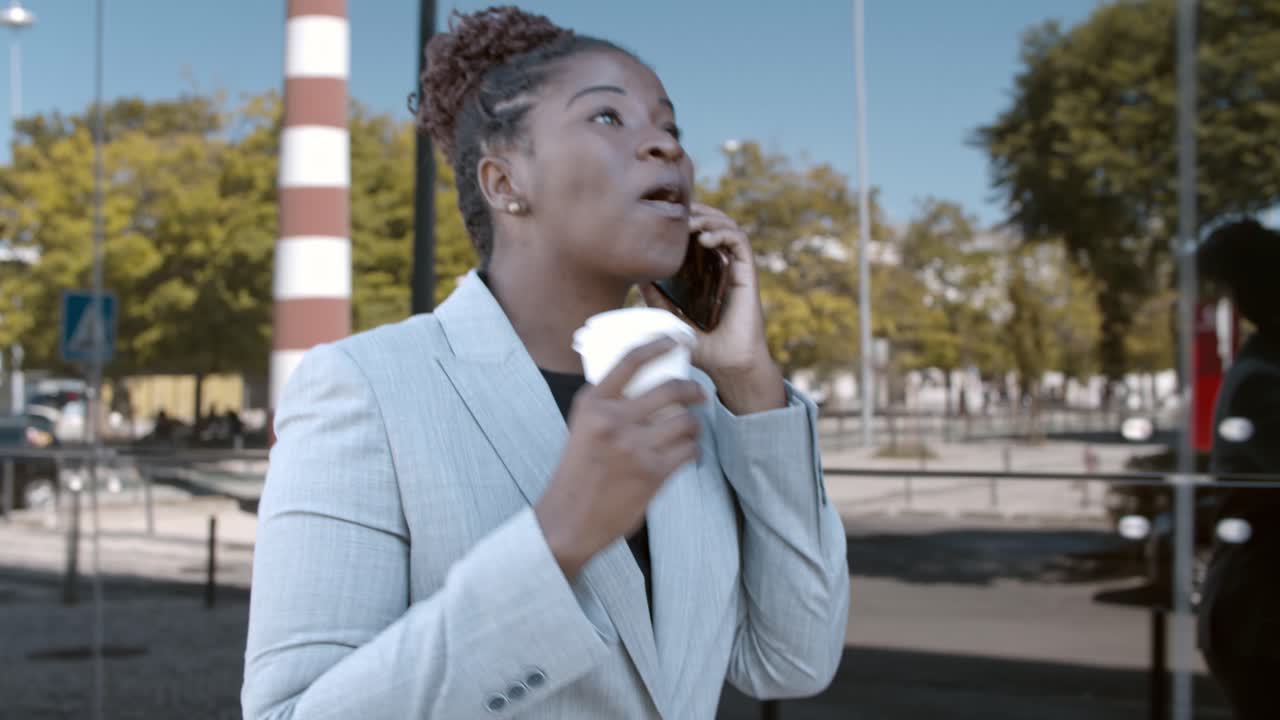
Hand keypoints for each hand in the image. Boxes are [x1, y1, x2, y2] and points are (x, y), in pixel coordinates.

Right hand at [535, 338, 706, 577]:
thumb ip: (607, 406)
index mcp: (592, 404)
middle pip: (670, 388)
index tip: (676, 339)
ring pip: (686, 422)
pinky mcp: (652, 472)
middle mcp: (612, 420)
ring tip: (691, 430)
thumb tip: (646, 385)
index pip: (630, 361)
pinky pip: (689, 450)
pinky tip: (687, 452)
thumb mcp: (582, 428)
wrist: (569, 520)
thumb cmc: (577, 472)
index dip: (658, 344)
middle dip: (694, 389)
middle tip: (700, 394)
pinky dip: (692, 450)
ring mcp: (634, 446)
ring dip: (694, 425)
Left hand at [641, 202, 785, 413]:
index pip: (697, 233)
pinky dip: (724, 233)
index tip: (663, 216)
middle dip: (696, 211)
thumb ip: (656, 299)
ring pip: (728, 226)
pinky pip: (740, 242)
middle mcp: (721, 265)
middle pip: (713, 222)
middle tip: (676, 212)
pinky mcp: (747, 274)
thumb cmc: (700, 347)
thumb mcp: (669, 318)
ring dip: (709, 218)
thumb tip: (636, 277)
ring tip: (690, 224)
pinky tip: (705, 239)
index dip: (685, 219)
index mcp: (704, 272)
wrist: (727, 365)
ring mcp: (735, 268)